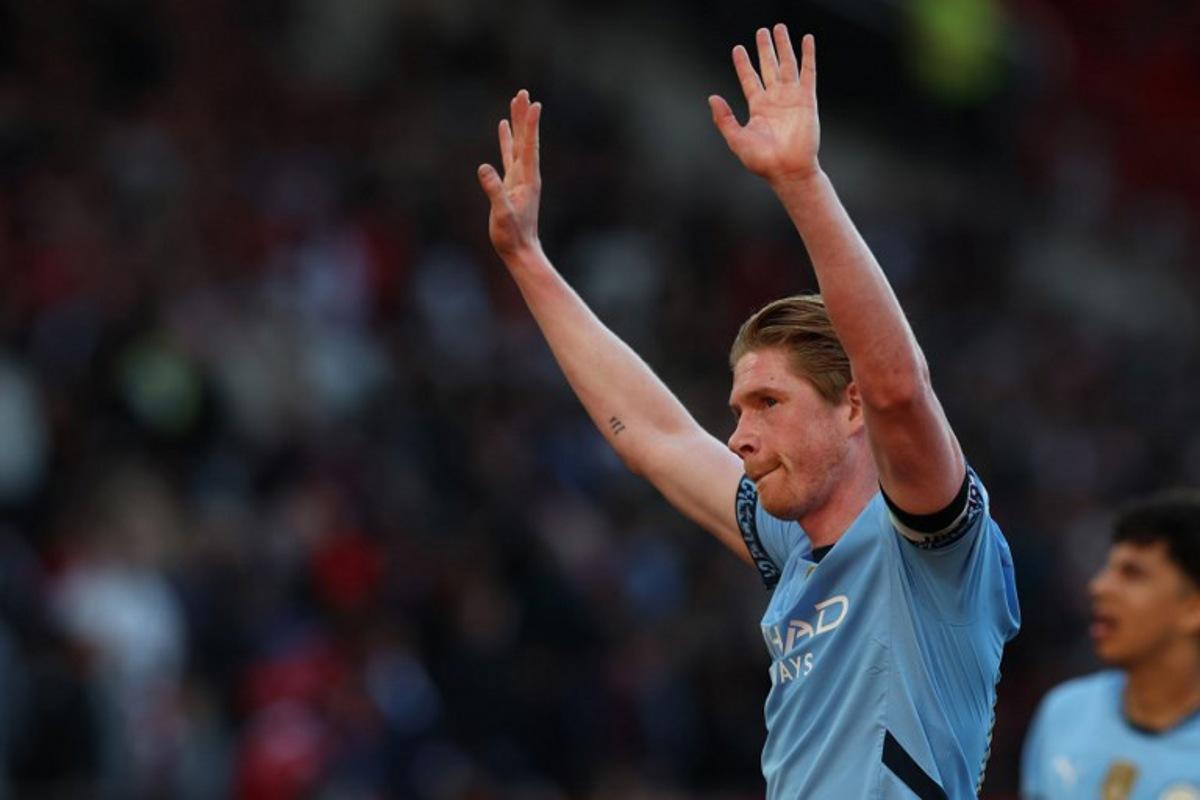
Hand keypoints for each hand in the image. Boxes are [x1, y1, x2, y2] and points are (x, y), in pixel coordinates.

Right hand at [477, 90, 542, 259]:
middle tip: (523, 93)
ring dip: (517, 123)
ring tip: (516, 102)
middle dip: (523, 116)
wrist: (520, 250)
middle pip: (525, 139)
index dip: (530, 125)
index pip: (529, 147)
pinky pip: (509, 155)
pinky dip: (507, 140)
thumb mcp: (502, 214)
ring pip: (517, 144)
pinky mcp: (511, 183)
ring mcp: (520, 177)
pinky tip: (504, 127)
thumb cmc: (512, 236)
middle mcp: (526, 174)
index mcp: (527, 179)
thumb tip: (483, 167)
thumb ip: (494, 191)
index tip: (534, 104)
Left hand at [709, 26, 819, 186]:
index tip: (738, 49)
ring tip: (779, 28)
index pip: (749, 79)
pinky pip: (808, 72)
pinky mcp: (806, 100)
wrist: (787, 170)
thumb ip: (724, 118)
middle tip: (762, 31)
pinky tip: (806, 39)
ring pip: (786, 64)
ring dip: (783, 46)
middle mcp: (774, 100)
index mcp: (758, 108)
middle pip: (768, 67)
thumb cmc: (762, 160)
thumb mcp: (736, 139)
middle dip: (765, 49)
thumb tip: (712, 97)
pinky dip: (808, 55)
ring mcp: (791, 98)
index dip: (743, 64)